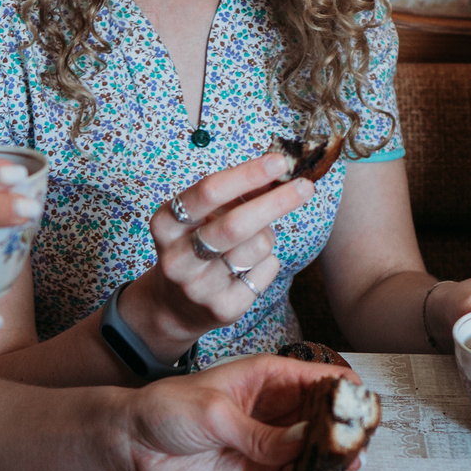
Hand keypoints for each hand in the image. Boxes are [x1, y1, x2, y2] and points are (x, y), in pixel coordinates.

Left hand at [119, 353, 364, 470]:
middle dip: (344, 439)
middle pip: (326, 421)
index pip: (321, 378)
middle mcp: (275, 408)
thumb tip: (306, 441)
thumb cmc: (167, 409)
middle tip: (354, 458)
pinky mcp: (257, 470)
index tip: (362, 416)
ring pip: (313, 453)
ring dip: (326, 467)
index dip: (347, 394)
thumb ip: (261, 433)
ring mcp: (268, 440)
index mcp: (269, 377)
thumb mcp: (215, 414)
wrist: (133, 442)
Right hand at [123, 150, 316, 356]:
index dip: (247, 175)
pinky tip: (249, 268)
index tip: (279, 161)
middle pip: (236, 224)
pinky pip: (266, 271)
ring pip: (257, 247)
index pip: (208, 192)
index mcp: (166, 224)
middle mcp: (177, 258)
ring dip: (267, 235)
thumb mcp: (200, 217)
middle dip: (276, 202)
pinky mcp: (223, 309)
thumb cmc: (195, 246)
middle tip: (305, 187)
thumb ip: (234, 195)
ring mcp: (199, 287)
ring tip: (253, 240)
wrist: (174, 306)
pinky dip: (268, 262)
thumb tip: (278, 170)